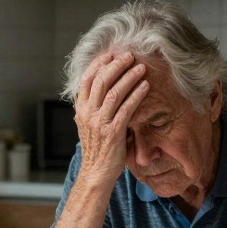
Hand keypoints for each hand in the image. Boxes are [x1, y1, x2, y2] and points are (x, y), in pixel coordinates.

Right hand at [75, 51, 149, 184]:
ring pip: (114, 93)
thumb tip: (99, 90)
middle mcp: (88, 114)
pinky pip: (126, 109)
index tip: (111, 55)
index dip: (98, 65)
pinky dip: (136, 95)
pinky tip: (145, 87)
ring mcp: (99, 123)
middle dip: (116, 66)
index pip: (86, 80)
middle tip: (129, 56)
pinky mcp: (113, 132)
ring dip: (129, 77)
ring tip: (141, 68)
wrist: (96, 172)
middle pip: (100, 81)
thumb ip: (91, 108)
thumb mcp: (88, 124)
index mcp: (80, 110)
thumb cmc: (97, 148)